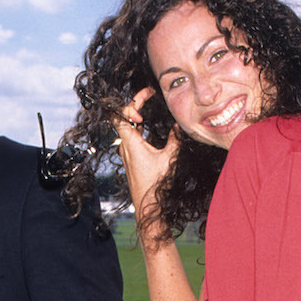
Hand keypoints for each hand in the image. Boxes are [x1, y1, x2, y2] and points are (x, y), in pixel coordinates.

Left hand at [113, 87, 180, 227]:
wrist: (147, 208)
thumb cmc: (156, 186)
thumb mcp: (170, 159)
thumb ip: (175, 139)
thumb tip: (179, 125)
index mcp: (130, 144)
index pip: (121, 115)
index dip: (132, 104)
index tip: (145, 107)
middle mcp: (125, 147)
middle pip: (124, 116)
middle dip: (136, 102)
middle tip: (150, 93)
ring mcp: (126, 153)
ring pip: (127, 126)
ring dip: (137, 114)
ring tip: (149, 104)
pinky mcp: (130, 158)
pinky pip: (131, 136)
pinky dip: (139, 126)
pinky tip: (148, 125)